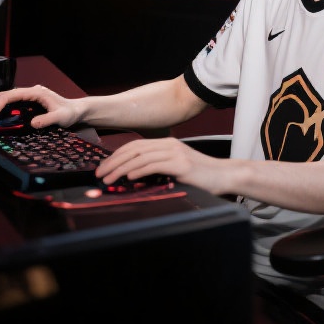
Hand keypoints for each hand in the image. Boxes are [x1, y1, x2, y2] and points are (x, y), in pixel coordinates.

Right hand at [0, 85, 81, 128]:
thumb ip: (48, 119)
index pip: (11, 95)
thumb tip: (33, 123)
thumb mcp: (61, 117)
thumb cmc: (71, 112)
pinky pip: (12, 103)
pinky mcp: (30, 102)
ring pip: (7, 99)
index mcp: (36, 92)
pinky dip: (1, 109)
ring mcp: (30, 96)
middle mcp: (31, 92)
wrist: (78, 110)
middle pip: (5, 96)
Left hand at [96, 137, 223, 193]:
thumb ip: (157, 168)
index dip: (116, 155)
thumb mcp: (175, 169)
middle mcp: (170, 145)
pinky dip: (139, 170)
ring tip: (108, 179)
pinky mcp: (182, 164)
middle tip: (99, 174)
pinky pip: (154, 165)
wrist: (224, 176)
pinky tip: (128, 177)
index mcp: (167, 144)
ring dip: (121, 168)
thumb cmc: (200, 176)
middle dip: (113, 161)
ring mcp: (176, 153)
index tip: (103, 167)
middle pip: (134, 149)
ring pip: (141, 157)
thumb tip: (132, 177)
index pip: (135, 146)